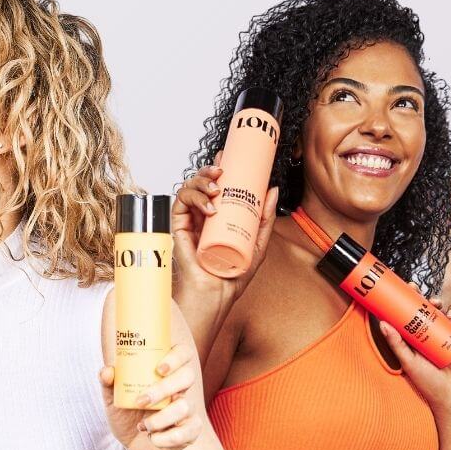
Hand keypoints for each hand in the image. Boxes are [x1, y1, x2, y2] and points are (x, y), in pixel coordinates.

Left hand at [99, 344, 202, 449]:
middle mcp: (181, 388)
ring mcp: (188, 409)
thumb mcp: (114, 400)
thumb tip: (107, 372)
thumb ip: (109, 384)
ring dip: (160, 418)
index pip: (183, 353)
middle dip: (164, 388)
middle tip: (141, 401)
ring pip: (185, 406)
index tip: (159, 369)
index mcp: (167, 374)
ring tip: (143, 426)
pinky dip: (165, 438)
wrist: (135, 447)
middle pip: (187, 376)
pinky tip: (153, 438)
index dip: (176, 357)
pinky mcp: (191, 431)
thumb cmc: (128, 416)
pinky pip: (186, 432)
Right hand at [171, 163, 280, 306]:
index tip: (228, 156)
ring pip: (188, 188)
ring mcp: (189, 221)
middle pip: (200, 183)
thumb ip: (264, 218)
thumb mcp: (257, 242)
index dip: (217, 168)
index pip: (214, 186)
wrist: (218, 293)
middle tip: (222, 170)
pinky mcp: (178, 228)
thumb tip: (272, 190)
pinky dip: (193, 198)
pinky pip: (179, 203)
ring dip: (201, 182)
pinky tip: (209, 207)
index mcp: (217, 216)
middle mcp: (201, 215)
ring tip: (216, 188)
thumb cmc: (233, 274)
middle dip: (209, 170)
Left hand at [380, 297, 450, 418]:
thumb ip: (396, 344)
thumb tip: (382, 323)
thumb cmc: (428, 383)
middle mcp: (432, 333)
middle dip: (422, 296)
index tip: (402, 289)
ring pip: (443, 310)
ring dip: (439, 302)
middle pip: (427, 308)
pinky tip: (450, 314)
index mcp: (417, 338)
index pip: (411, 314)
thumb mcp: (408, 361)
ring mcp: (448, 333)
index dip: (408, 300)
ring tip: (434, 304)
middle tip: (416, 289)